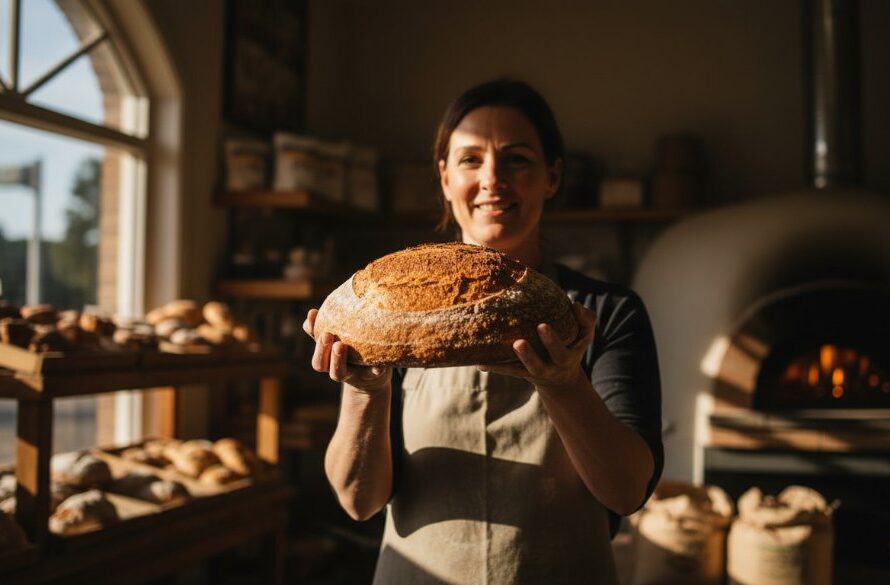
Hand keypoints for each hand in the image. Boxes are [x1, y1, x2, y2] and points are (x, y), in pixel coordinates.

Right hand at [303, 309, 391, 392]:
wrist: (371, 375)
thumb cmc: (351, 349)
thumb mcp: (339, 337)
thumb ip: (327, 325)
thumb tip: (315, 310)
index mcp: (326, 358)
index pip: (314, 349)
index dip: (311, 332)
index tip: (314, 314)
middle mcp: (334, 368)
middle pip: (320, 364)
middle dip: (321, 349)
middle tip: (326, 334)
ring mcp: (352, 374)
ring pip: (337, 373)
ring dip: (337, 360)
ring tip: (340, 345)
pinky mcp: (371, 376)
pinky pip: (372, 374)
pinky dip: (375, 370)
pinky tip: (378, 366)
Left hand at [478, 302, 595, 391]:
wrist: (561, 377)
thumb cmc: (572, 346)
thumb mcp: (585, 334)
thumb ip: (586, 318)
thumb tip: (573, 303)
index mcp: (563, 359)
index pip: (560, 352)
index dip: (552, 341)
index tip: (542, 325)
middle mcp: (547, 369)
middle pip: (537, 366)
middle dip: (528, 355)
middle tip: (518, 342)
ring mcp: (530, 372)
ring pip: (516, 370)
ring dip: (503, 364)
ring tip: (486, 358)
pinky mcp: (518, 372)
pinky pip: (505, 370)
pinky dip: (493, 366)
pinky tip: (479, 363)